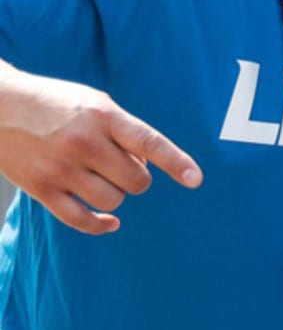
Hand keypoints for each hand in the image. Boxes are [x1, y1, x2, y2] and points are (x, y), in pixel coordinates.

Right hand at [0, 64, 201, 234]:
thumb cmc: (55, 103)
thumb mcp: (95, 104)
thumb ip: (123, 132)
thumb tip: (146, 167)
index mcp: (103, 116)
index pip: (149, 142)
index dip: (175, 162)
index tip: (195, 179)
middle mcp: (83, 142)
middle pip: (135, 181)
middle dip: (137, 178)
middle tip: (121, 166)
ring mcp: (60, 168)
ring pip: (112, 201)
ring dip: (116, 195)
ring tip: (103, 178)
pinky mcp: (40, 188)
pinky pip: (81, 219)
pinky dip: (100, 225)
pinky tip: (111, 223)